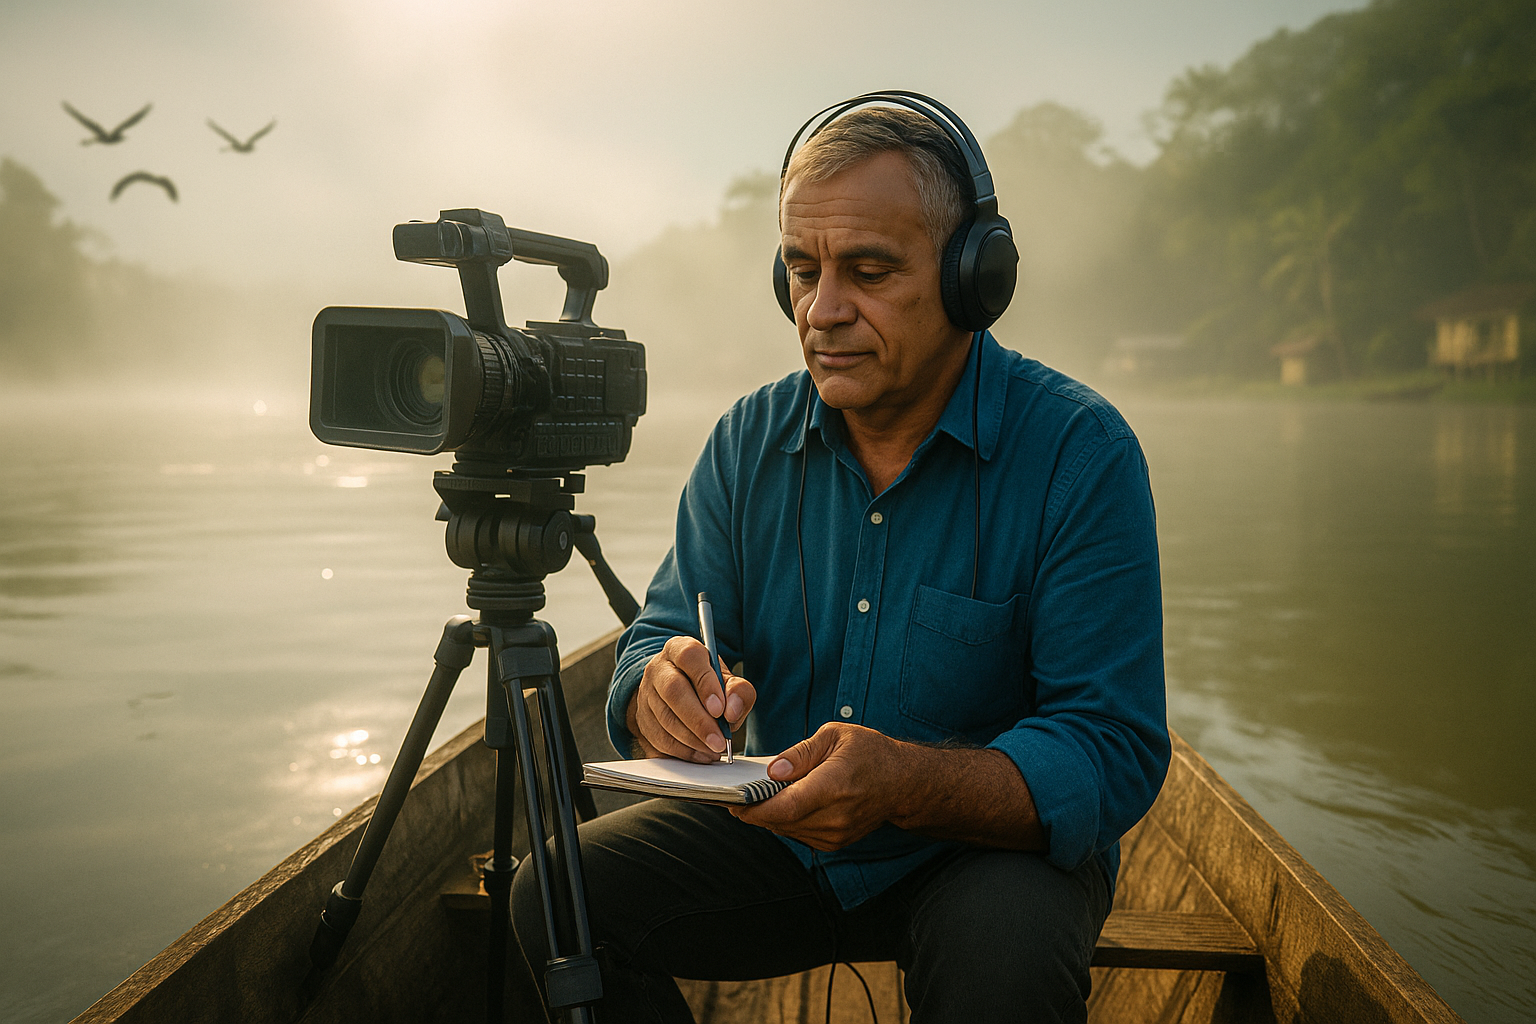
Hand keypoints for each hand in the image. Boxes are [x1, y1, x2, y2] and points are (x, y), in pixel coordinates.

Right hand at [626, 636, 755, 761]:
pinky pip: (659, 739)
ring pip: (665, 718)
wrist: (680, 693)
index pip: (689, 658)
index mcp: (680, 649)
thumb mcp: (728, 681)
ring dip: (692, 739)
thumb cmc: (707, 685)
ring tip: (714, 749)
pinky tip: (701, 754)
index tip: (720, 709)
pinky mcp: (642, 719)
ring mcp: (646, 694)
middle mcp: (658, 668)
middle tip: (719, 739)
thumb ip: (739, 691)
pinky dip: (683, 751)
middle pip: (673, 691)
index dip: (705, 683)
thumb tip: (732, 710)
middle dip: (698, 720)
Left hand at [732, 723, 906, 850]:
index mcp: (834, 786)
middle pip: (781, 821)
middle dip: (754, 810)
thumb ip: (800, 753)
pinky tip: (779, 803)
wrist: (903, 783)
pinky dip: (785, 820)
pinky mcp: (834, 843)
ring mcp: (836, 834)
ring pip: (786, 830)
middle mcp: (835, 816)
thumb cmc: (870, 753)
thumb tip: (772, 771)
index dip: (754, 808)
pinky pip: (798, 834)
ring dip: (768, 815)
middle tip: (734, 795)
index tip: (732, 800)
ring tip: (753, 796)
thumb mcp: (835, 736)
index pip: (786, 807)